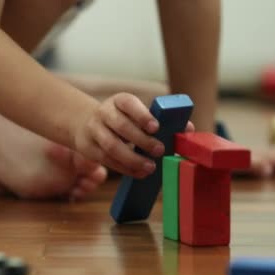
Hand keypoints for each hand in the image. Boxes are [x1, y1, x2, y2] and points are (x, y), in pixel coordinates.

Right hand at [73, 92, 192, 178]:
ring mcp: (94, 130)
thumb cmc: (122, 119)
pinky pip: (107, 160)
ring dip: (132, 159)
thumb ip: (161, 120)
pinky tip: (139, 173)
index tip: (156, 127)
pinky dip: (125, 168)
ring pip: (112, 146)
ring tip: (150, 167)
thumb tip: (188, 129)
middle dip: (142, 140)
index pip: (129, 104)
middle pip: (121, 126)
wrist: (86, 124)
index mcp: (118, 101)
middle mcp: (104, 113)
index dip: (142, 115)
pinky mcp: (89, 148)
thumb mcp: (135, 113)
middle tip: (160, 150)